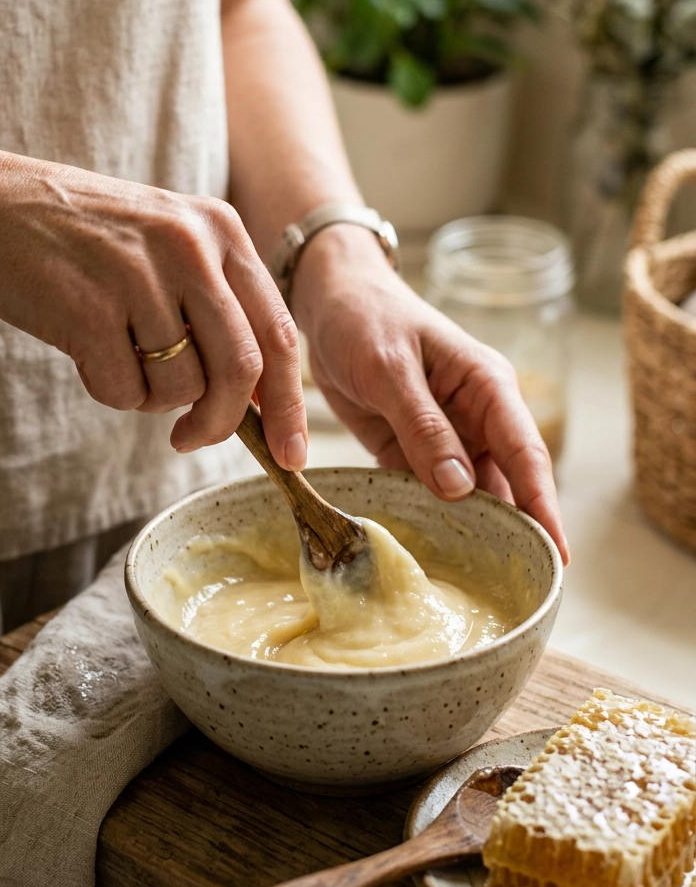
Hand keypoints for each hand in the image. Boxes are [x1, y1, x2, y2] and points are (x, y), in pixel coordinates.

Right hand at [0, 139, 306, 469]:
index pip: (278, 332)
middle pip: (241, 369)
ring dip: (154, 399)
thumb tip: (264, 394)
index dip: (289, 402)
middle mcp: (191, 247)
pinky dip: (111, 391)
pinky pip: (125, 391)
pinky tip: (89, 353)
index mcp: (222, 229)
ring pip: (182, 386)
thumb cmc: (89, 239)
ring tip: (123, 360)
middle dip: (223, 422)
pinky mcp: (91, 310)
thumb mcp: (172, 242)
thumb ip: (221, 301)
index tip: (289, 452)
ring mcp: (141, 277)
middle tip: (193, 438)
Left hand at [292, 225, 568, 564]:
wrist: (328, 302)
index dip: (543, 505)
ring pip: (469, 496)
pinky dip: (429, 520)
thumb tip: (460, 488)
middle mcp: (476, 417)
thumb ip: (423, 427)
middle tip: (519, 584)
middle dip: (515, 530)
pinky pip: (427, 493)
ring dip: (470, 531)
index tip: (557, 553)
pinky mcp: (410, 452)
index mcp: (487, 387)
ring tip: (473, 582)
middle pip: (505, 483)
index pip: (526, 454)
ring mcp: (445, 437)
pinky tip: (428, 554)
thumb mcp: (390, 369)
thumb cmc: (367, 319)